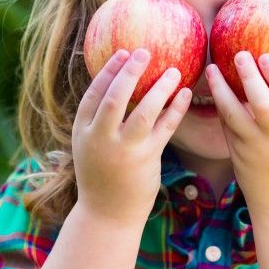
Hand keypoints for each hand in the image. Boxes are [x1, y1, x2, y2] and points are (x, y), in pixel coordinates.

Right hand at [72, 48, 191, 224]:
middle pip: (116, 98)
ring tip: (173, 70)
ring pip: (144, 111)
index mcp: (83, 133)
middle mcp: (101, 139)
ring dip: (160, 88)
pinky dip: (175, 108)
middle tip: (145, 52)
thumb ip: (98, 122)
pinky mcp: (146, 159)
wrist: (107, 215)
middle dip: (130, 72)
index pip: (94, 94)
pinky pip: (164, 128)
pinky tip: (185, 93)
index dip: (108, 72)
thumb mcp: (89, 148)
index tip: (122, 53)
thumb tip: (116, 88)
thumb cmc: (101, 177)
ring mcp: (124, 150)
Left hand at [206, 51, 268, 217]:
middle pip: (261, 104)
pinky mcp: (236, 155)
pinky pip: (226, 126)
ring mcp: (254, 148)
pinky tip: (214, 89)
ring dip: (220, 90)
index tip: (266, 56)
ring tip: (212, 68)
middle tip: (239, 54)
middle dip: (249, 77)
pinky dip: (220, 106)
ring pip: (233, 115)